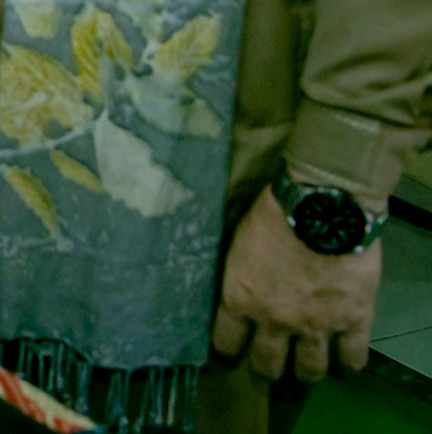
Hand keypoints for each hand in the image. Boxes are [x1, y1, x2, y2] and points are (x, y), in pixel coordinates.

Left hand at [210, 188, 381, 381]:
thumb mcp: (238, 243)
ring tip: (305, 370)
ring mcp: (316, 325)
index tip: (231, 352)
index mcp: (240, 299)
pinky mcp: (353, 321)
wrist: (321, 207)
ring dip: (305, 372)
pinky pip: (352, 358)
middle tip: (269, 366)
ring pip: (309, 370)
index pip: (226, 341)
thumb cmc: (273, 214)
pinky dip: (348, 366)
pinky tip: (343, 365)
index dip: (228, 350)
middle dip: (267, 369)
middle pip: (268, 364)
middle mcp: (275, 321)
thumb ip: (238, 272)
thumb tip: (235, 280)